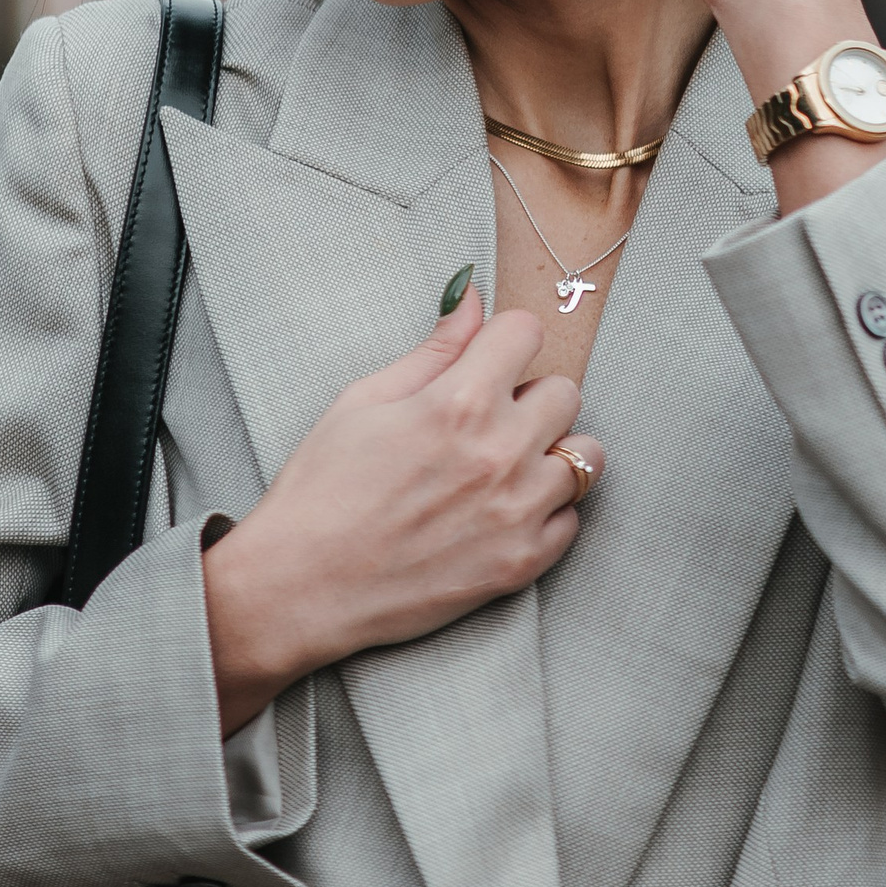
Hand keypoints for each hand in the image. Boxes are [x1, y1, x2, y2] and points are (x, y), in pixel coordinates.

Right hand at [199, 281, 602, 735]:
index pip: (527, 332)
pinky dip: (548, 513)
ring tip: (507, 467)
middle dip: (532, 394)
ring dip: (552, 453)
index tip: (489, 359)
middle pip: (566, 391)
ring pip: (585, 457)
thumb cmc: (320, 491)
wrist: (300, 588)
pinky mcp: (521, 564)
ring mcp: (516, 513)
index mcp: (458, 403)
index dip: (504, 341)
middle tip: (494, 418)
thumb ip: (432, 351)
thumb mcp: (363, 402)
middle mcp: (499, 453)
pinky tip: (504, 512)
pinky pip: (571, 520)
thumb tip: (471, 298)